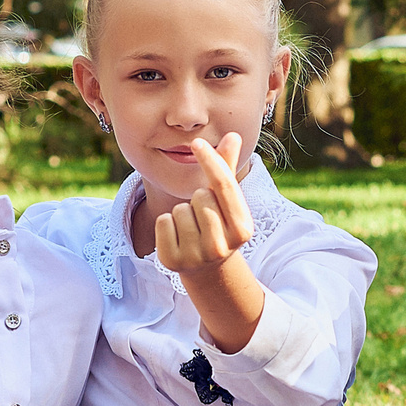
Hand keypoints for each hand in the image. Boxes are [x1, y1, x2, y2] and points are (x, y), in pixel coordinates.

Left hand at [154, 134, 257, 274]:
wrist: (208, 270)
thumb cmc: (219, 225)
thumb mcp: (227, 202)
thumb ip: (228, 169)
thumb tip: (233, 134)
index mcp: (243, 229)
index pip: (224, 186)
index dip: (211, 160)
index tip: (197, 142)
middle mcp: (222, 246)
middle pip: (200, 196)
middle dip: (198, 199)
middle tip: (204, 217)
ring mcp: (197, 257)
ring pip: (180, 209)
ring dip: (182, 213)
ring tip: (192, 229)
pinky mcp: (173, 261)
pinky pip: (162, 221)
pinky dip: (166, 224)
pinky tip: (178, 237)